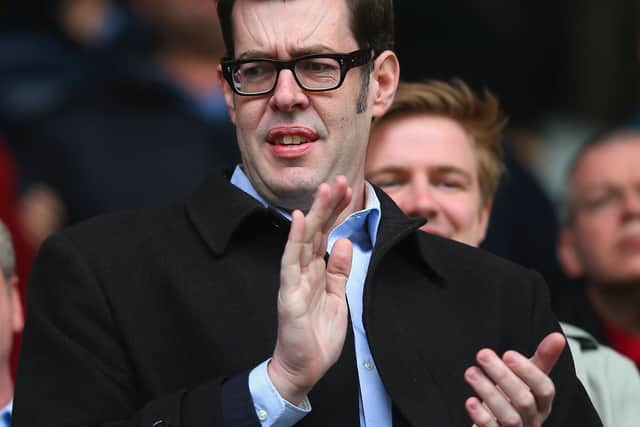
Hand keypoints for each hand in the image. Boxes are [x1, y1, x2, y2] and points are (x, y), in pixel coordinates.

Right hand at [268, 176, 353, 403]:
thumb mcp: (337, 297)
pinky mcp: (288, 294)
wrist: (305, 368)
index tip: (347, 188)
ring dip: (313, 214)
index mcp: (316, 271)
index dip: (335, 211)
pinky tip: (297, 220)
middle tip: (340, 179)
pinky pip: (290, 263)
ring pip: (303, 240)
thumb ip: (339, 270)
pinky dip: (293, 240)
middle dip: (327, 205)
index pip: (326, 234)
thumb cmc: (318, 334)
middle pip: (316, 231)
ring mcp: (294, 280)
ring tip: (323, 190)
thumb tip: (344, 241)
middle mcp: (303, 270)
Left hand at [464, 332, 565, 426]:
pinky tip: (471, 401)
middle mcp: (531, 419)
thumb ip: (543, 358)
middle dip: (503, 376)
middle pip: (524, 401)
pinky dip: (481, 416)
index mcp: (542, 403)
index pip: (544, 389)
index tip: (508, 354)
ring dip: (488, 393)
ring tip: (471, 373)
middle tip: (483, 355)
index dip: (528, 372)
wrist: (497, 425)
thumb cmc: (514, 399)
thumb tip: (557, 337)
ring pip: (509, 417)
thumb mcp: (529, 378)